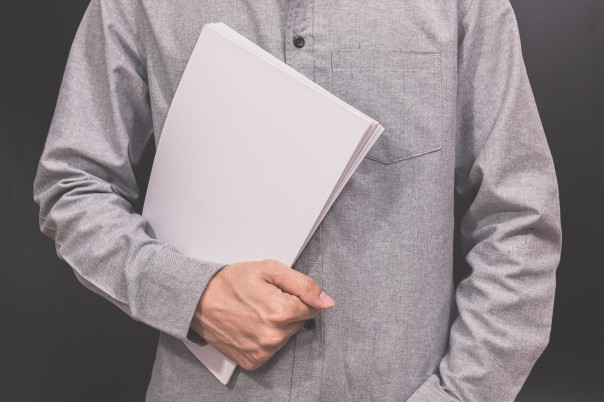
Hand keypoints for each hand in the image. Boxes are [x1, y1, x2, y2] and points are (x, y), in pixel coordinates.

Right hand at [190, 259, 334, 370]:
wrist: (198, 301)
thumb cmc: (231, 282)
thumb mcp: (269, 269)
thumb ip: (303, 284)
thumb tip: (326, 301)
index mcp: (280, 312)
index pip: (312, 308)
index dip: (297, 297)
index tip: (279, 292)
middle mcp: (273, 336)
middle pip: (299, 323)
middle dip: (287, 310)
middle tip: (264, 299)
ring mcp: (262, 352)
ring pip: (286, 336)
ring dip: (277, 325)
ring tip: (254, 311)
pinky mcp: (253, 361)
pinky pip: (272, 349)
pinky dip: (265, 338)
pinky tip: (250, 325)